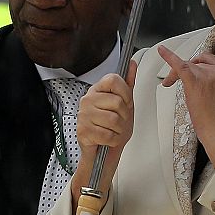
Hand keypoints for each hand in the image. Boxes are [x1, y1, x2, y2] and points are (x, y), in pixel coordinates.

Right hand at [72, 59, 136, 203]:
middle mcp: (88, 100)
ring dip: (119, 130)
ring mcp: (83, 115)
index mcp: (97, 90)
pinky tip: (108, 139)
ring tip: (114, 131)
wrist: (103, 151)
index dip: (125, 93)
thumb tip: (131, 64)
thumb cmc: (113, 127)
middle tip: (119, 122)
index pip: (113, 79)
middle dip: (124, 116)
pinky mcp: (83, 131)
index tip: (126, 102)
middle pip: (117, 102)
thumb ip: (128, 83)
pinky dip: (113, 140)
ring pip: (114, 119)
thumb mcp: (125, 104)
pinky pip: (108, 134)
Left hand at [158, 44, 214, 167]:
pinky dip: (168, 56)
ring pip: (189, 65)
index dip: (203, 64)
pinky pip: (179, 65)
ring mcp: (208, 75)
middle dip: (189, 68)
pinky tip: (161, 51)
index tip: (198, 66)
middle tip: (179, 79)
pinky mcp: (195, 82)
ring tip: (169, 82)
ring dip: (177, 72)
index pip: (214, 60)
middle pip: (199, 62)